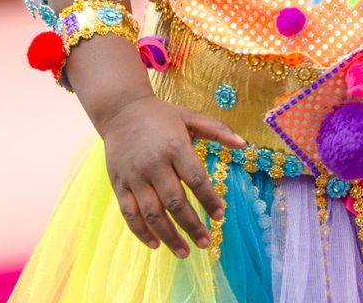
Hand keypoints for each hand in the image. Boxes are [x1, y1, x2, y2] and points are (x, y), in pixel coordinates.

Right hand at [101, 95, 244, 257]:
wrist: (121, 110)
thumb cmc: (161, 115)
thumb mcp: (190, 116)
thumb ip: (217, 130)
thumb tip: (243, 144)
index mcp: (175, 147)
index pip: (196, 179)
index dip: (209, 200)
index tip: (220, 216)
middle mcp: (155, 164)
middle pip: (175, 202)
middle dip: (192, 225)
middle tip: (206, 242)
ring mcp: (135, 177)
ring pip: (152, 214)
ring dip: (169, 236)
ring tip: (185, 252)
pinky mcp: (119, 185)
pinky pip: (129, 214)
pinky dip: (141, 232)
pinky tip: (155, 243)